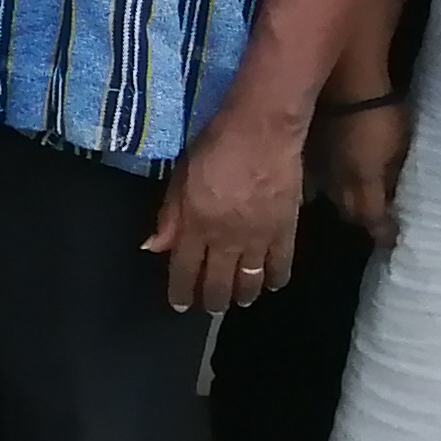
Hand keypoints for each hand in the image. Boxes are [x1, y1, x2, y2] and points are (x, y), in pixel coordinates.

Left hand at [147, 105, 305, 310]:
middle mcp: (225, 240)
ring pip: (250, 280)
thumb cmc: (213, 147)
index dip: (182, 292)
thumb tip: (154, 247)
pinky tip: (271, 284)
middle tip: (211, 308)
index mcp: (195, 226)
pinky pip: (282, 265)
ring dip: (242, 295)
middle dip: (213, 301)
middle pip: (219, 283)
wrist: (261, 132)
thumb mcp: (180, 178)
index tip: (180, 305)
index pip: (185, 271)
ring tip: (238, 301)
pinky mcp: (286, 230)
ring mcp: (258, 238)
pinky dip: (275, 279)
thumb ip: (169, 216)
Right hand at [316, 100, 411, 246]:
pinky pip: (312, 179)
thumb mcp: (399, 147)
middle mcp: (335, 184)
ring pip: (326, 197)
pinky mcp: (305, 153)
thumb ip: (393, 175)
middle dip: (360, 218)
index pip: (372, 220)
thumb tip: (393, 198)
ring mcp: (316, 169)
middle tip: (373, 219)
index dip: (382, 231)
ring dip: (339, 202)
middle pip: (347, 212)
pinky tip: (326, 181)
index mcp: (362, 185)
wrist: (342, 81)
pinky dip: (321, 185)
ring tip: (350, 200)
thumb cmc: (380, 113)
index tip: (391, 238)